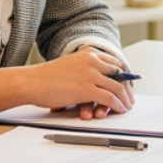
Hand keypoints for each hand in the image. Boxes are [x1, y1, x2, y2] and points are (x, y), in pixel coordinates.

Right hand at [0, 48, 132, 119]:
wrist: (32, 82)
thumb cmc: (46, 77)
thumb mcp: (70, 65)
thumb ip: (85, 69)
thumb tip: (99, 80)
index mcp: (89, 53)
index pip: (115, 62)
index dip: (124, 74)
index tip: (128, 83)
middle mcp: (92, 61)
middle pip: (119, 74)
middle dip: (127, 87)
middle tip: (130, 97)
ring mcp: (91, 74)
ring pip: (117, 86)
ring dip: (125, 98)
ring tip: (127, 106)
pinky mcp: (87, 89)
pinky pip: (110, 98)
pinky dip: (117, 104)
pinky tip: (120, 109)